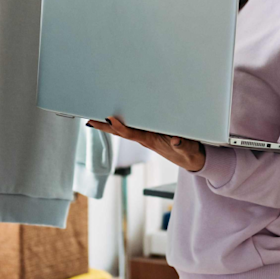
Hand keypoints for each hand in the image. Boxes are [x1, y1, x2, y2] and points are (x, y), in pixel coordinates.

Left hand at [88, 116, 205, 172]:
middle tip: (89, 120)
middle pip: (120, 132)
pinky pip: (129, 129)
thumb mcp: (187, 148)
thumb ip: (182, 144)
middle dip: (105, 127)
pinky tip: (110, 122)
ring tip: (94, 119)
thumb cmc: (187, 152)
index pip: (132, 133)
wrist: (190, 159)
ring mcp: (144, 138)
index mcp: (151, 141)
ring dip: (108, 126)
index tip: (110, 119)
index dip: (120, 127)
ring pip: (122, 131)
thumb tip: (175, 140)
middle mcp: (144, 139)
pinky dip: (118, 125)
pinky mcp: (147, 136)